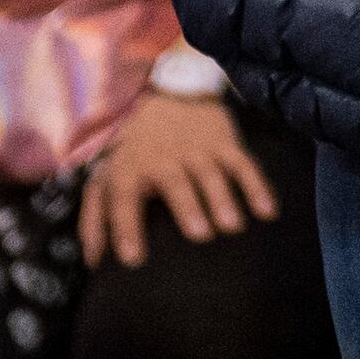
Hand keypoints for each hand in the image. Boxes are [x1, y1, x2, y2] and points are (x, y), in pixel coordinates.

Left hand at [82, 87, 280, 268]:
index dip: (127, 227)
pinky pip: (243, 164)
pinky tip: (267, 212)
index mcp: (129, 168)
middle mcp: (163, 157)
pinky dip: (256, 186)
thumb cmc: (134, 152)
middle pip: (175, 182)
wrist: (170, 94)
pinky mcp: (224, 142)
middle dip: (188, 206)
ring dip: (222, 197)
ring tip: (232, 226)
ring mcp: (197, 148)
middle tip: (200, 235)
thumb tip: (92, 263)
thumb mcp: (106, 178)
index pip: (124, 198)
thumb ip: (95, 220)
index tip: (133, 259)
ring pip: (211, 173)